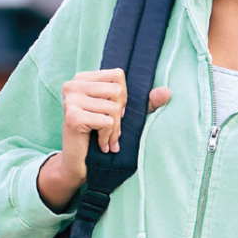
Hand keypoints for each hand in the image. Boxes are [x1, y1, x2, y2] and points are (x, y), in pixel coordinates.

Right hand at [37, 70, 171, 210]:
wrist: (78, 162)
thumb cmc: (99, 134)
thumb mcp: (122, 114)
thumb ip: (145, 102)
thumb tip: (167, 91)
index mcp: (82, 79)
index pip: (117, 74)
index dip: (123, 96)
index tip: (112, 111)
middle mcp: (72, 85)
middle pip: (117, 91)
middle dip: (119, 114)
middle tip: (109, 127)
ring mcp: (70, 100)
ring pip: (113, 108)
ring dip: (115, 129)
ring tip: (107, 138)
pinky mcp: (73, 117)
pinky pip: (107, 122)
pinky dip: (108, 137)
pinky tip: (102, 144)